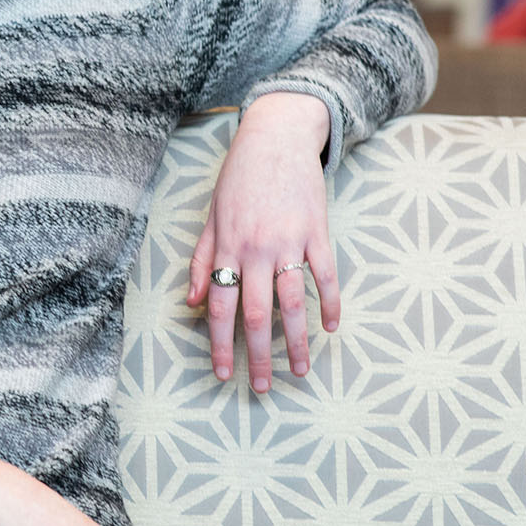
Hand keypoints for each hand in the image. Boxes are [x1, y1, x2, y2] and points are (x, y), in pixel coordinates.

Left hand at [185, 92, 339, 391]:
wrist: (275, 139)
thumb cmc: (239, 179)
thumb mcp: (212, 217)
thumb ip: (203, 260)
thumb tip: (195, 303)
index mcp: (227, 248)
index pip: (220, 307)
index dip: (220, 344)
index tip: (222, 373)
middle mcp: (256, 249)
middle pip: (255, 314)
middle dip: (258, 355)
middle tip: (262, 387)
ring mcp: (289, 241)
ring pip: (292, 303)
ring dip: (296, 341)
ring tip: (300, 370)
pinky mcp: (317, 232)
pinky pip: (326, 275)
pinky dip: (330, 303)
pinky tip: (331, 327)